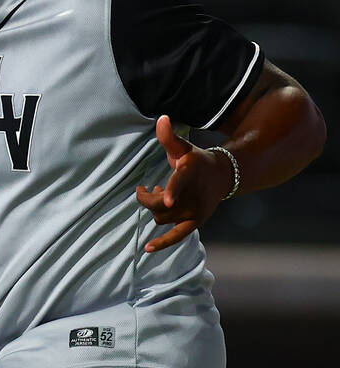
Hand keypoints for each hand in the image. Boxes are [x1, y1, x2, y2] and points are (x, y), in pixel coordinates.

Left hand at [136, 115, 234, 252]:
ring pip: (163, 216)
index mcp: (190, 172)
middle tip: (144, 189)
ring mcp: (195, 210)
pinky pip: (177, 235)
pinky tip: (147, 249)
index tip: (164, 197)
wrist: (222, 175)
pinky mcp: (195, 221)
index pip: (179, 181)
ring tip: (158, 197)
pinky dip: (163, 243)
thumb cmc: (195, 160)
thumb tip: (161, 118)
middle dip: (147, 198)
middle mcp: (194, 195)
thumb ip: (168, 137)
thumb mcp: (182, 147)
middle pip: (161, 204)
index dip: (172, 189)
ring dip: (154, 209)